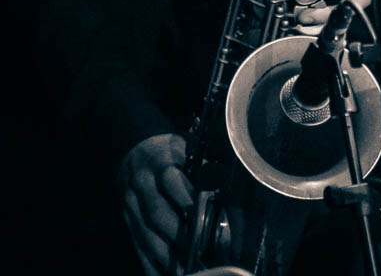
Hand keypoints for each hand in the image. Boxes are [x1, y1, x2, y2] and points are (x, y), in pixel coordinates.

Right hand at [118, 132, 193, 275]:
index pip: (170, 179)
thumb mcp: (185, 148)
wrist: (135, 150)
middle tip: (196, 251)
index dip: (184, 197)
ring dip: (164, 255)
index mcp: (160, 161)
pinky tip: (163, 275)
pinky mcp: (126, 220)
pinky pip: (136, 244)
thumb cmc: (170, 152)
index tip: (199, 214)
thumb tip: (221, 191)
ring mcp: (131, 203)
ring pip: (145, 233)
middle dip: (176, 234)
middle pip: (156, 212)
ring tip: (185, 269)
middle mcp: (142, 183)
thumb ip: (201, 167)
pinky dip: (149, 263)